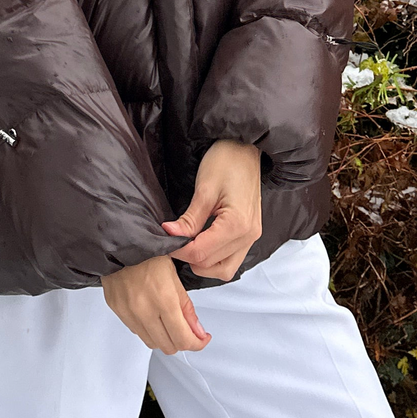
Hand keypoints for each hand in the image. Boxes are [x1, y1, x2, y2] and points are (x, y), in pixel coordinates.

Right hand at [102, 254, 210, 353]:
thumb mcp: (175, 276)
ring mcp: (129, 312)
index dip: (197, 343)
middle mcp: (144, 310)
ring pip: (152, 343)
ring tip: (169, 323)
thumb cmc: (149, 251)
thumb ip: (187, 307)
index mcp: (164, 299)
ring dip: (164, 338)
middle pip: (168, 346)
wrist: (120, 240)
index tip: (202, 339)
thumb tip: (198, 331)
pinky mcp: (117, 310)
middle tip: (188, 331)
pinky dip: (148, 330)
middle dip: (182, 341)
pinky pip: (137, 331)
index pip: (183, 339)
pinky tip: (152, 315)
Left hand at [162, 140, 261, 280]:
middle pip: (211, 265)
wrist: (246, 147)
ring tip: (188, 244)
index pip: (201, 253)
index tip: (164, 239)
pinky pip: (231, 259)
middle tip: (173, 239)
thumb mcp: (204, 189)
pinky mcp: (250, 234)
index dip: (178, 250)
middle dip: (188, 256)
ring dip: (203, 263)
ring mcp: (251, 237)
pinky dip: (215, 258)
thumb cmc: (227, 161)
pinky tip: (202, 243)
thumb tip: (169, 235)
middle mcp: (248, 236)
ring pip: (223, 270)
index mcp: (237, 225)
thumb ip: (189, 219)